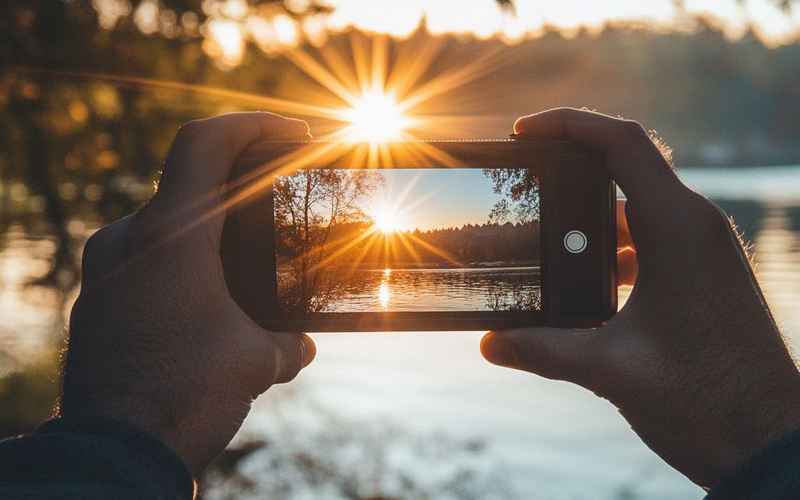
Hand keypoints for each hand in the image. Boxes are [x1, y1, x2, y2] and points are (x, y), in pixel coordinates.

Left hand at [61, 112, 315, 474]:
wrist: (116, 452)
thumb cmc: (187, 396)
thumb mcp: (257, 362)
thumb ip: (288, 341)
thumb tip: (300, 343)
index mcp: (171, 237)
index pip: (205, 142)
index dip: (252, 123)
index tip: (293, 134)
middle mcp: (128, 240)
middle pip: (189, 181)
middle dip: (241, 183)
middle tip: (281, 195)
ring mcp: (105, 268)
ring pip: (166, 224)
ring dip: (211, 229)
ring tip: (248, 260)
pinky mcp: (97, 299)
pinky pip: (145, 259)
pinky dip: (183, 263)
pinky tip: (211, 299)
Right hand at [481, 108, 799, 486]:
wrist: (769, 441)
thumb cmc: (706, 401)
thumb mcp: (612, 370)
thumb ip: (543, 350)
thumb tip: (489, 343)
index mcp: (679, 229)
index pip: (623, 142)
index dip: (568, 123)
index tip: (522, 132)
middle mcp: (695, 228)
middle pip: (624, 170)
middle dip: (568, 175)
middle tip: (521, 191)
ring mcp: (702, 252)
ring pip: (635, 212)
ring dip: (588, 223)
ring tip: (542, 246)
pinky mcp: (702, 277)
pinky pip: (651, 243)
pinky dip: (611, 252)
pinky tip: (582, 288)